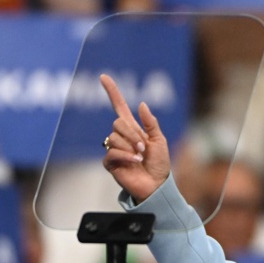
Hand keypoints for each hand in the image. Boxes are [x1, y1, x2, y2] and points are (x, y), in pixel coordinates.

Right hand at [100, 73, 170, 202]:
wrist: (157, 185)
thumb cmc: (160, 164)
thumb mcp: (160, 140)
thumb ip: (151, 123)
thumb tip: (141, 104)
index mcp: (133, 128)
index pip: (119, 106)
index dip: (112, 92)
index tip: (103, 77)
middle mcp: (122, 137)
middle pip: (118, 122)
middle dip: (133, 134)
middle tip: (143, 148)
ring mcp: (114, 149)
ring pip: (114, 137)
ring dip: (130, 147)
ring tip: (140, 157)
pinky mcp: (110, 163)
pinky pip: (112, 152)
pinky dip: (125, 156)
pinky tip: (134, 162)